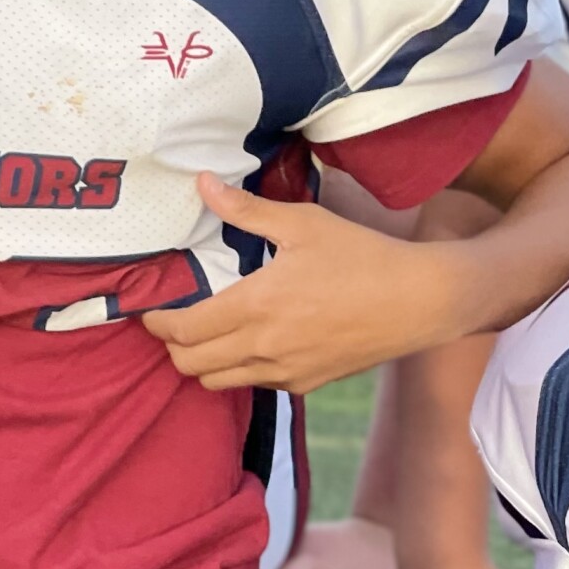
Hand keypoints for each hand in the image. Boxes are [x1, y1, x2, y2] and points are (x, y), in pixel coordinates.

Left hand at [145, 174, 470, 392]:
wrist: (418, 301)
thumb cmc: (361, 255)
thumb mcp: (303, 223)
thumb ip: (246, 209)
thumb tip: (202, 184)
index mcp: (256, 305)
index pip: (184, 330)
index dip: (157, 323)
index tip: (150, 311)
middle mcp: (264, 346)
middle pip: (190, 365)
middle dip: (173, 345)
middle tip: (175, 322)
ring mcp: (285, 370)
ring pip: (217, 383)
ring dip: (203, 362)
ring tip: (208, 335)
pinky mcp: (306, 384)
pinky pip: (255, 385)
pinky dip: (239, 370)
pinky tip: (251, 344)